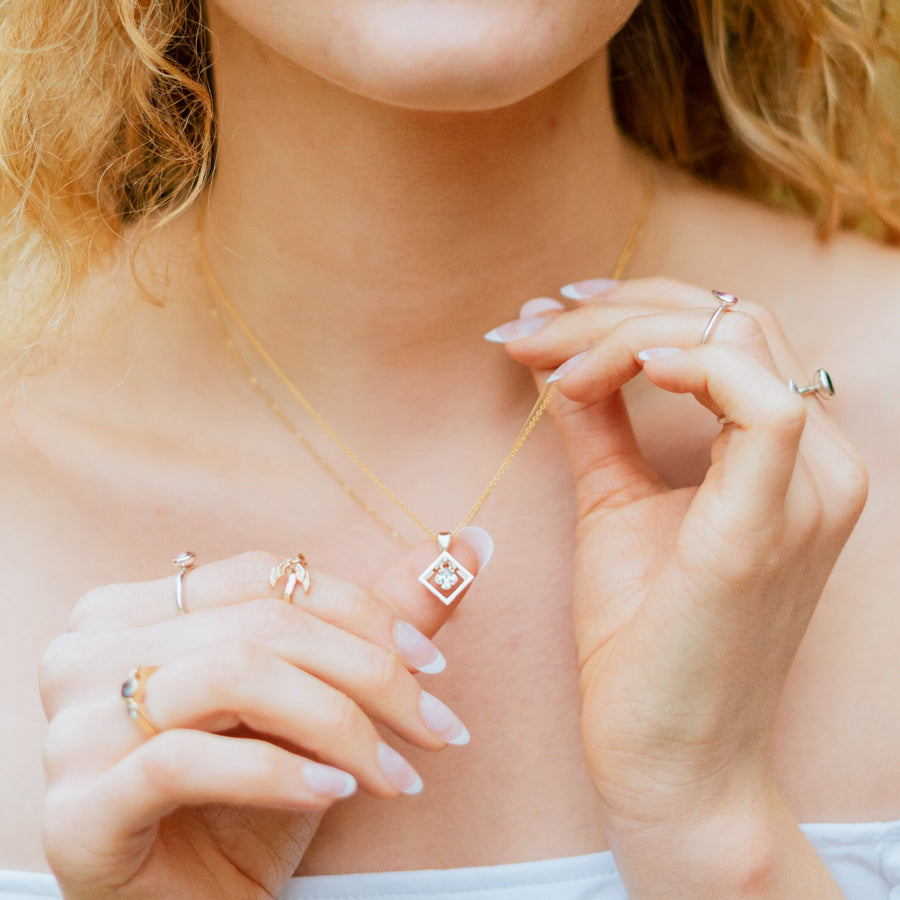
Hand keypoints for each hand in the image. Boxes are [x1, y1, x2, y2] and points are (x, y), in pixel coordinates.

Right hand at [40, 536, 482, 899]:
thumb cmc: (246, 797)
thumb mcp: (315, 702)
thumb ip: (382, 621)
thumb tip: (476, 543)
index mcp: (136, 607)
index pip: (267, 577)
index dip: (363, 612)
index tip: (434, 664)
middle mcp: (90, 649)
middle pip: (262, 625)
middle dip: (371, 674)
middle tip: (435, 727)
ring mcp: (72, 727)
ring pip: (234, 677)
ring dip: (338, 724)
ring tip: (394, 774)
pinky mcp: (77, 808)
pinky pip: (188, 761)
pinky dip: (278, 772)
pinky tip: (333, 792)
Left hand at [493, 279, 865, 838]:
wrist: (666, 757)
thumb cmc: (643, 638)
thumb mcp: (612, 502)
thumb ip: (596, 421)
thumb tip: (553, 353)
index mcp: (789, 458)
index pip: (727, 333)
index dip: (631, 307)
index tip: (541, 320)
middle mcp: (820, 464)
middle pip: (731, 320)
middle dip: (616, 309)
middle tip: (531, 328)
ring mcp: (809, 494)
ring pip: (739, 341)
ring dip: (627, 330)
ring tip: (548, 357)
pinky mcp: (769, 529)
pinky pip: (760, 406)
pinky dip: (687, 368)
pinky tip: (608, 374)